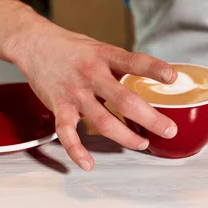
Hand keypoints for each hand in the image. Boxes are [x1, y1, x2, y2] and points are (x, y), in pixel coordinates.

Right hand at [8, 25, 177, 170]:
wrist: (34, 43)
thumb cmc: (73, 49)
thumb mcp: (101, 49)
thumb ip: (121, 66)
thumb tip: (152, 79)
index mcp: (106, 56)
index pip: (134, 62)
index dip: (154, 69)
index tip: (172, 78)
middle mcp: (92, 74)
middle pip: (124, 99)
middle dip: (150, 118)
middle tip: (168, 129)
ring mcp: (75, 92)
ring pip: (102, 120)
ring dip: (125, 136)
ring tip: (142, 143)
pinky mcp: (58, 106)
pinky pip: (67, 133)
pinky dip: (77, 150)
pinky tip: (89, 164)